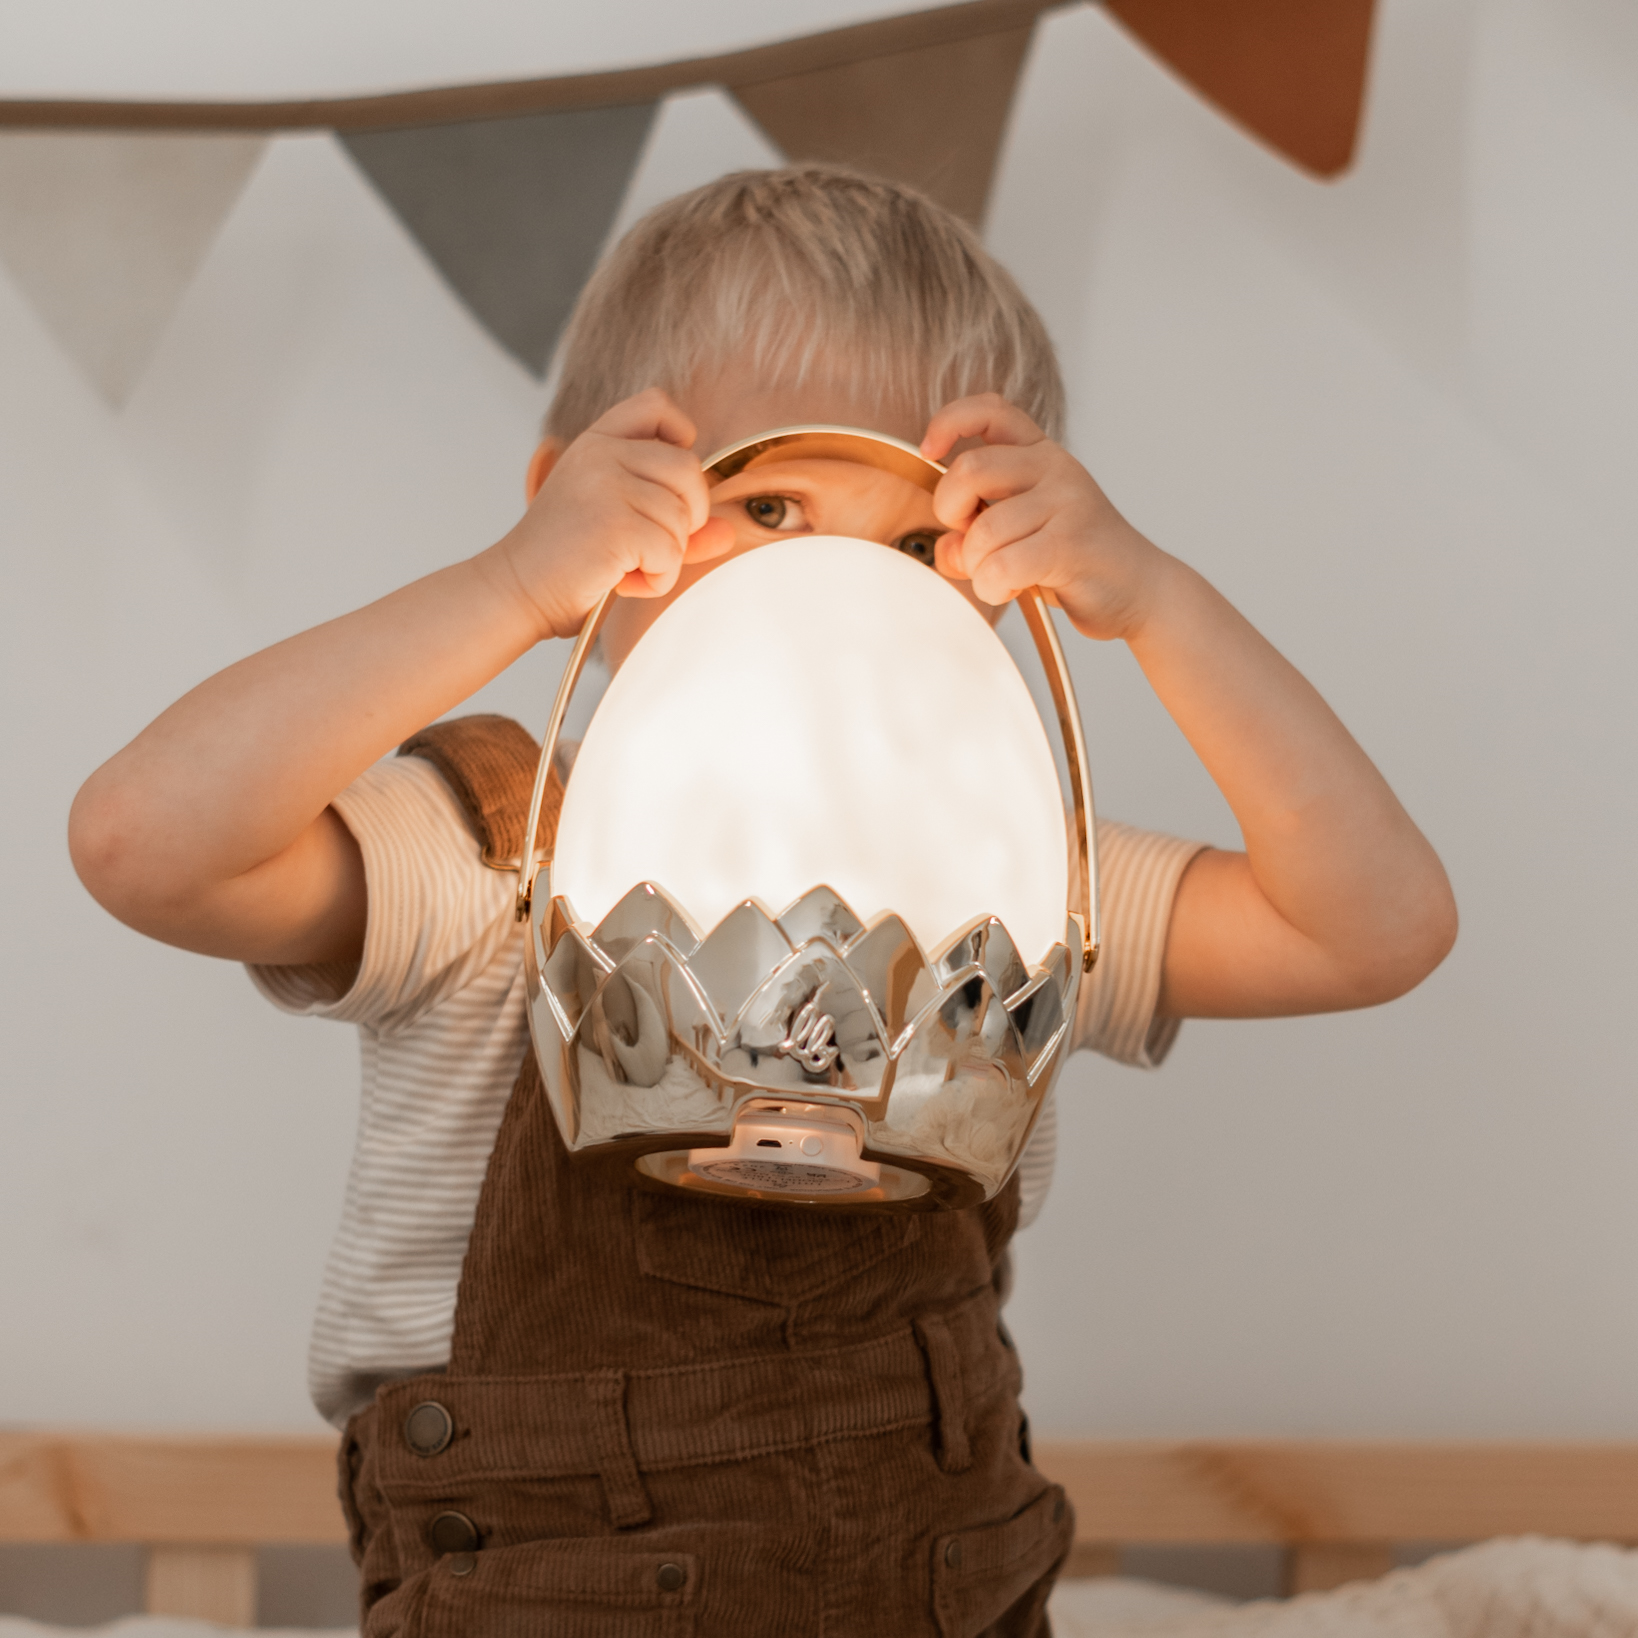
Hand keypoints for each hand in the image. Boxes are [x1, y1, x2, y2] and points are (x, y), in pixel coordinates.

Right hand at [490, 389, 735, 640]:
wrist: (518, 591)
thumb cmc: (565, 562)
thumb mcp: (622, 529)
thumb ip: (675, 524)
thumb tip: (729, 531)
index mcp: (597, 443)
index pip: (656, 405)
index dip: (681, 437)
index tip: (670, 482)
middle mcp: (600, 454)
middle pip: (689, 468)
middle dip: (688, 516)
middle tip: (653, 544)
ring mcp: (605, 484)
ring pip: (682, 518)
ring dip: (666, 558)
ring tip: (627, 568)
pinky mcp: (613, 523)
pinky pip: (670, 552)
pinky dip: (656, 579)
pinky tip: (623, 582)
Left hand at [921, 394, 1165, 641]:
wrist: (1139, 590)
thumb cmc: (1073, 561)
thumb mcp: (1017, 538)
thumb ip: (973, 536)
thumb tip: (947, 547)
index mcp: (1040, 455)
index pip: (991, 410)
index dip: (950, 421)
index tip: (930, 450)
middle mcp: (1055, 468)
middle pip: (969, 470)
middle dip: (950, 512)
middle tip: (969, 538)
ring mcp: (1067, 503)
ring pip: (983, 531)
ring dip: (977, 567)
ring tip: (1000, 577)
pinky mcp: (1071, 543)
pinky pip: (1002, 565)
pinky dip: (994, 586)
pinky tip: (1011, 588)